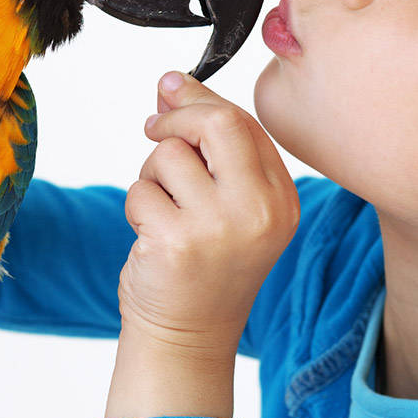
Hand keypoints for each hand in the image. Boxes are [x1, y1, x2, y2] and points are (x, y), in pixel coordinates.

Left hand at [105, 71, 298, 417]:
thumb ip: (209, 146)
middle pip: (217, 123)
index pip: (245, 122)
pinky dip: (136, 207)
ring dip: (151, 176)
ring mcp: (221, 228)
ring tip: (162, 211)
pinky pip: (140, 190)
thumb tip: (172, 83)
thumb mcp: (225, 204)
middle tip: (153, 129)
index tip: (171, 91)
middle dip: (175, 118)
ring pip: (169, 155)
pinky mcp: (178, 243)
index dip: (200, 101)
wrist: (187, 335)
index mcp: (282, 199)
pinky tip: (151, 236)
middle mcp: (261, 212)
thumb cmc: (203, 265)